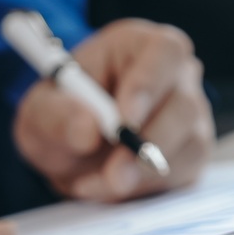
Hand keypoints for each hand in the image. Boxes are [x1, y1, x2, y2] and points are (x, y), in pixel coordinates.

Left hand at [13, 19, 212, 200]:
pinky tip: (110, 187)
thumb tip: (87, 130)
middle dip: (147, 145)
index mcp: (141, 46)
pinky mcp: (192, 153)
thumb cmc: (62, 114)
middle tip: (113, 175)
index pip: (164, 53)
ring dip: (142, 173)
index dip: (148, 84)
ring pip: (189, 144)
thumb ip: (57, 116)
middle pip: (184, 105)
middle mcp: (177, 78)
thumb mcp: (41, 111)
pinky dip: (145, 188)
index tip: (123, 121)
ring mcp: (191, 117)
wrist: (71, 148)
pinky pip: (183, 174)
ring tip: (96, 184)